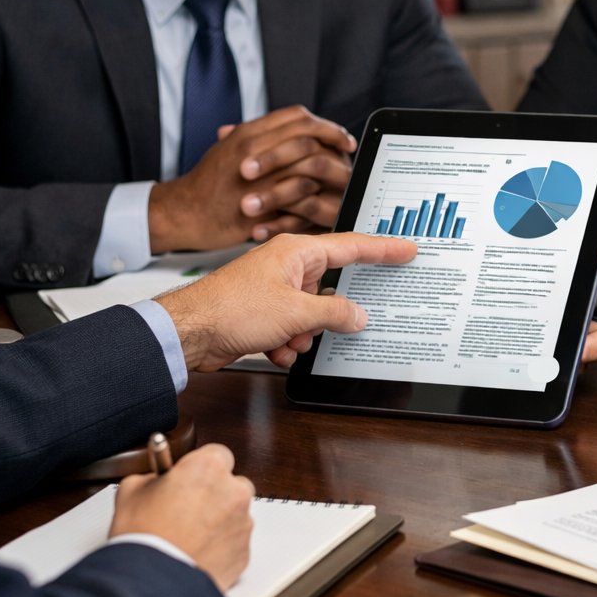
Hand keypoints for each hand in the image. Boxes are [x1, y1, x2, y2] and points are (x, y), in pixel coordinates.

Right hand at [110, 443, 254, 592]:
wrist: (151, 583)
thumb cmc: (142, 538)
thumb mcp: (130, 492)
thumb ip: (150, 476)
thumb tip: (154, 479)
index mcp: (208, 468)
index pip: (216, 454)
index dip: (200, 468)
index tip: (188, 478)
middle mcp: (233, 492)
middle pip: (232, 484)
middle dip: (214, 494)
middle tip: (186, 509)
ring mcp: (242, 524)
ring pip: (235, 515)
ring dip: (218, 521)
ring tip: (188, 537)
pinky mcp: (244, 553)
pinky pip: (234, 543)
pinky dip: (220, 547)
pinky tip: (195, 553)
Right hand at [149, 106, 356, 252]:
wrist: (182, 212)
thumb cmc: (207, 183)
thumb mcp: (231, 150)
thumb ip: (261, 138)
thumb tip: (294, 132)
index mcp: (247, 133)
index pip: (297, 117)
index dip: (325, 125)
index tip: (341, 137)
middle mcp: (251, 147)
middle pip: (305, 135)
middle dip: (334, 145)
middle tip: (348, 157)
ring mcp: (254, 176)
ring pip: (305, 166)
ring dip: (328, 175)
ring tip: (341, 184)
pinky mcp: (255, 204)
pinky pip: (295, 200)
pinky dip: (313, 202)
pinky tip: (324, 206)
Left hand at [157, 232, 417, 370]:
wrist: (189, 333)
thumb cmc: (230, 308)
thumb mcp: (296, 313)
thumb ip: (334, 313)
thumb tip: (358, 316)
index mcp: (297, 252)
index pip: (352, 246)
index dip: (383, 250)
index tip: (407, 249)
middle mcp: (287, 267)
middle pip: (330, 289)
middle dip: (330, 315)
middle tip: (339, 324)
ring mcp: (274, 290)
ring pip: (312, 314)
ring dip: (306, 334)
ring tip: (289, 340)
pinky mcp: (263, 312)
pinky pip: (293, 328)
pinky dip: (288, 343)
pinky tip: (275, 349)